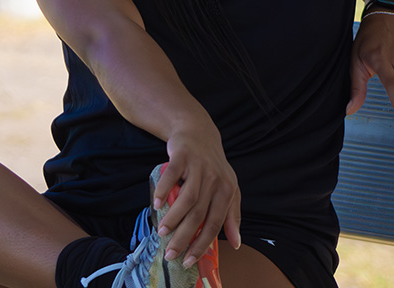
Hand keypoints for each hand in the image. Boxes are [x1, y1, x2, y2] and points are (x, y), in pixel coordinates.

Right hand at [153, 121, 241, 267]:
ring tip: (162, 232)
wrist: (198, 132)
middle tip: (171, 253)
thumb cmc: (213, 165)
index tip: (189, 260)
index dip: (203, 244)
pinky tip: (156, 203)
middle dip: (184, 237)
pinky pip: (172, 175)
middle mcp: (215, 180)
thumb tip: (237, 243)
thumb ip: (232, 215)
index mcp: (228, 191)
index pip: (216, 223)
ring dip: (173, 217)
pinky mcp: (183, 156)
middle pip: (199, 215)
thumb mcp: (228, 188)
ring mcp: (199, 167)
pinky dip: (164, 190)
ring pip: (187, 198)